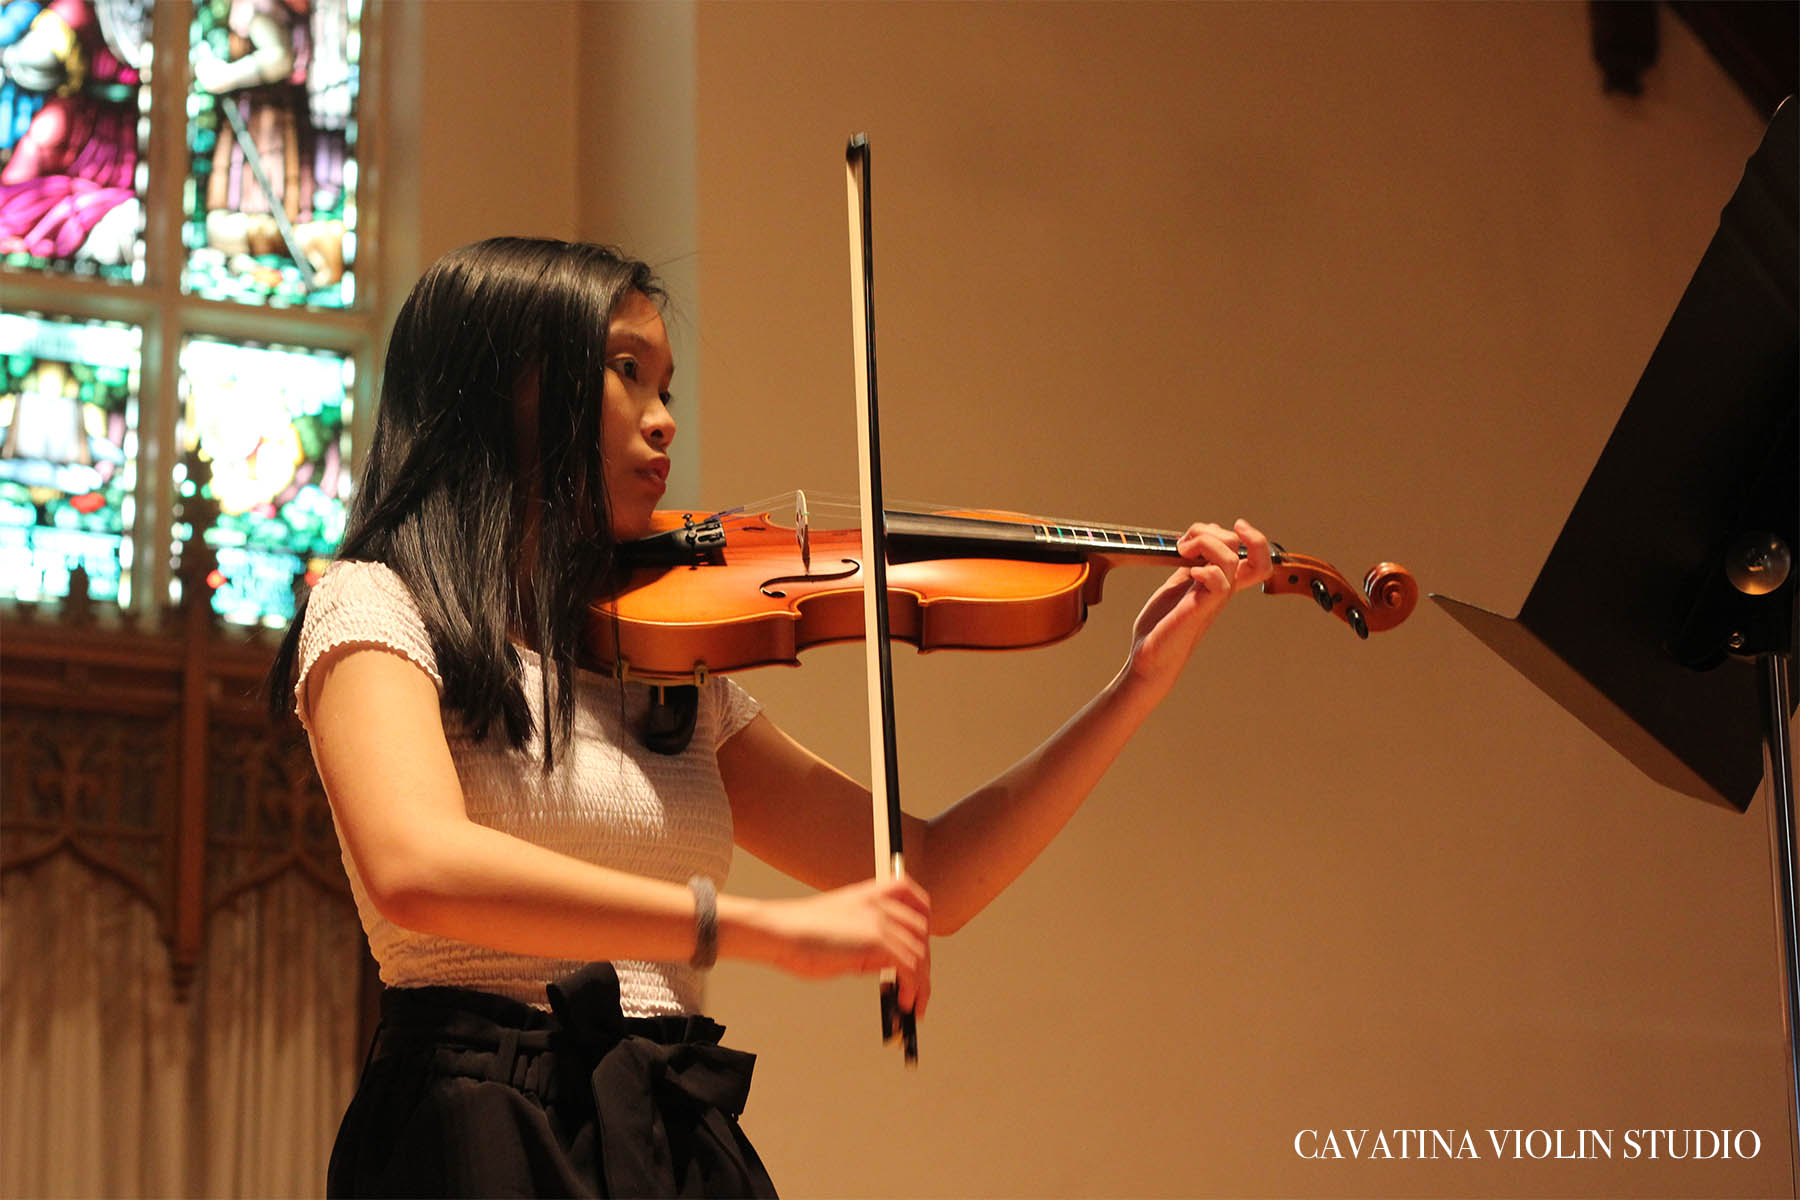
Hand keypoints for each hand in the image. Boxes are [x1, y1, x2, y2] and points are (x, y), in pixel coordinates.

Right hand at [757, 875, 932, 1017]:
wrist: (779, 931)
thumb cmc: (799, 934)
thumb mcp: (842, 930)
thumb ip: (868, 942)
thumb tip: (886, 966)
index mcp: (871, 894)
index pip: (917, 902)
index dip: (925, 929)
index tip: (924, 949)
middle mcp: (881, 903)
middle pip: (922, 934)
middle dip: (923, 965)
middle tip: (918, 989)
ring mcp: (881, 921)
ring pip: (920, 956)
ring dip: (920, 985)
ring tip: (911, 1005)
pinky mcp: (878, 941)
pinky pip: (911, 969)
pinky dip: (913, 991)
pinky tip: (903, 1003)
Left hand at [1123, 518, 1272, 697]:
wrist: (1149, 656)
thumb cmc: (1163, 623)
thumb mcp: (1178, 583)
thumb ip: (1192, 562)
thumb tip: (1197, 539)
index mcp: (1221, 583)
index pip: (1258, 559)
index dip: (1256, 539)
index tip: (1236, 526)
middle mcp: (1223, 590)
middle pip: (1244, 550)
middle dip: (1212, 531)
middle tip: (1185, 543)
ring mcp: (1213, 599)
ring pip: (1229, 558)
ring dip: (1204, 543)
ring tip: (1182, 551)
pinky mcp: (1199, 609)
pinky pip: (1218, 583)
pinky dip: (1205, 569)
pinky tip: (1189, 573)